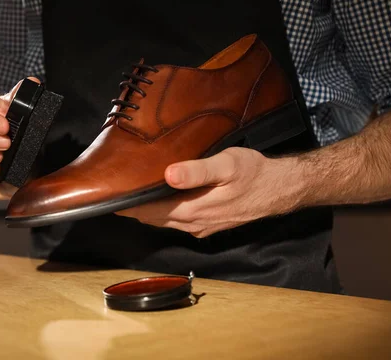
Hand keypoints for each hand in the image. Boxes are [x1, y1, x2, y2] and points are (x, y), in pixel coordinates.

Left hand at [116, 147, 302, 237]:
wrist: (281, 189)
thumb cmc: (254, 173)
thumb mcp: (227, 164)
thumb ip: (196, 171)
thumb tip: (168, 175)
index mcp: (194, 209)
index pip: (151, 210)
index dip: (129, 204)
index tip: (109, 196)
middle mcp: (195, 223)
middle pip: (154, 218)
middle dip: (134, 209)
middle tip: (114, 195)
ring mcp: (202, 227)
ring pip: (166, 222)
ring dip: (147, 213)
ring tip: (130, 199)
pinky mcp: (210, 225)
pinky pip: (179, 223)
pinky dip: (164, 215)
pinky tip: (160, 204)